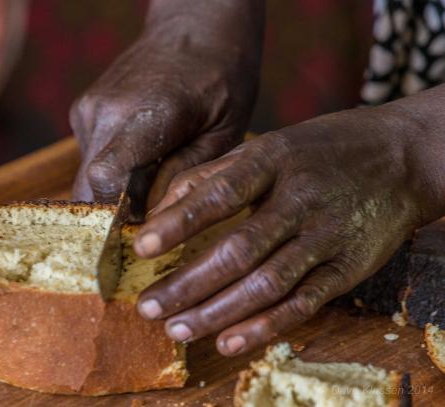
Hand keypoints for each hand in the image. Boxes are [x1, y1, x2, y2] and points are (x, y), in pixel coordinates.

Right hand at [70, 0, 264, 207]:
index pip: (106, 179)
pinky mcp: (84, 110)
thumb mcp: (223, 133)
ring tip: (150, 179)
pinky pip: (89, 157)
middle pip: (89, 187)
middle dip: (114, 212)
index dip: (117, 215)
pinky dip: (110, 169)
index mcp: (147, 113)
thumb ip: (185, 177)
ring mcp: (89, 108)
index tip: (142, 230)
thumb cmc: (221, 76)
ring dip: (113, 190)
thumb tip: (152, 219)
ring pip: (86, 175)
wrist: (194, 24)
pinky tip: (141, 157)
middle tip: (149, 216)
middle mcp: (106, 111)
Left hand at [133, 103, 443, 355]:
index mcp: (273, 162)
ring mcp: (327, 236)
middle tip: (148, 306)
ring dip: (217, 312)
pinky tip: (228, 341)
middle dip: (188, 283)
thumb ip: (213, 176)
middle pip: (238, 250)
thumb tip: (161, 210)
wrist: (401, 158)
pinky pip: (304, 303)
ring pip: (267, 284)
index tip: (142, 248)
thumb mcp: (268, 146)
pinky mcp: (348, 267)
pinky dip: (265, 326)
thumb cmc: (320, 150)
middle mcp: (300, 200)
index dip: (179, 222)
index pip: (220, 194)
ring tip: (176, 329)